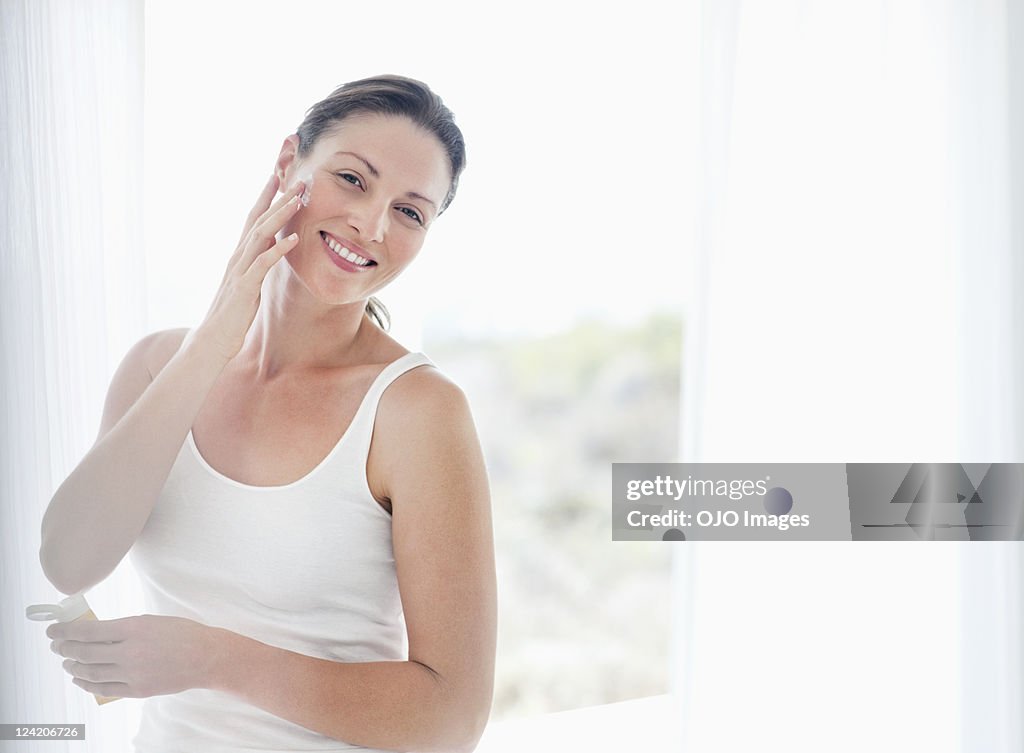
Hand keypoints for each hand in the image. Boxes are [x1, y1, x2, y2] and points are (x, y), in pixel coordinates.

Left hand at [48, 614, 220, 698]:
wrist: (206, 657)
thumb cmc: (182, 634)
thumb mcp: (151, 620)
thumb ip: (123, 627)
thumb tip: (95, 633)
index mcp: (134, 628)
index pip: (88, 631)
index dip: (65, 631)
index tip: (53, 630)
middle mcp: (129, 652)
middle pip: (84, 653)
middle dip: (64, 649)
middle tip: (56, 645)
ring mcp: (132, 674)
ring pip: (90, 672)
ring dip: (73, 667)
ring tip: (66, 662)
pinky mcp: (137, 690)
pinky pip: (103, 689)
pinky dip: (87, 684)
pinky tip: (80, 679)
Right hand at [193, 174, 305, 362]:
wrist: (212, 339)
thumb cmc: (232, 313)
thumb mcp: (248, 283)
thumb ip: (257, 265)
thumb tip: (269, 251)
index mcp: (240, 255)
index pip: (254, 219)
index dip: (266, 197)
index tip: (280, 176)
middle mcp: (238, 257)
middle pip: (258, 219)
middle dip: (276, 197)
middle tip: (295, 178)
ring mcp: (240, 271)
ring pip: (260, 235)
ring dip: (280, 215)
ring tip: (298, 199)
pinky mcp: (245, 288)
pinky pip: (262, 264)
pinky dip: (278, 249)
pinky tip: (293, 238)